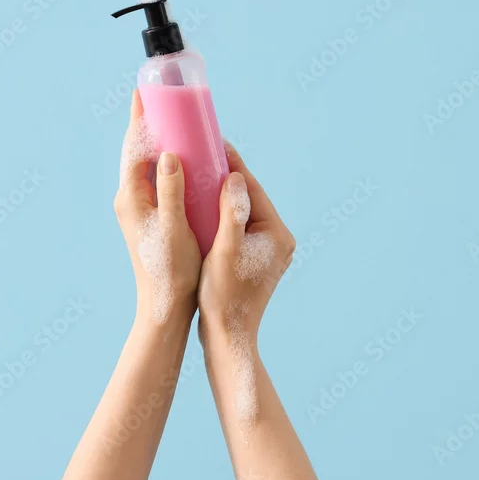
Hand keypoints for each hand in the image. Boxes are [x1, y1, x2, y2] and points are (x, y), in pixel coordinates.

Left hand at [115, 90, 200, 322]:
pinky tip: (184, 160)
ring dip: (160, 142)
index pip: (134, 148)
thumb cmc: (171, 270)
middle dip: (150, 124)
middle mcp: (131, 200)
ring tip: (173, 120)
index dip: (140, 119)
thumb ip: (170, 190)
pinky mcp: (153, 218)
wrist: (164, 307)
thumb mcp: (174, 228)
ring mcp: (141, 210)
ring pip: (149, 166)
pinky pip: (159, 180)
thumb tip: (168, 153)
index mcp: (131, 198)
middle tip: (162, 98)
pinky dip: (169, 164)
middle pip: (139, 152)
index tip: (144, 92)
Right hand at [197, 141, 295, 343]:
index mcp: (277, 234)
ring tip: (200, 170)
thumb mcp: (225, 251)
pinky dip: (221, 214)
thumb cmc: (225, 297)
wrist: (229, 338)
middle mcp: (278, 239)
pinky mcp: (254, 259)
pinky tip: (201, 204)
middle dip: (226, 176)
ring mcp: (268, 250)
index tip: (214, 141)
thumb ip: (232, 213)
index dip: (232, 164)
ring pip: (242, 211)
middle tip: (204, 150)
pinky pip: (237, 226)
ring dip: (222, 194)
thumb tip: (236, 177)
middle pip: (249, 197)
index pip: (253, 189)